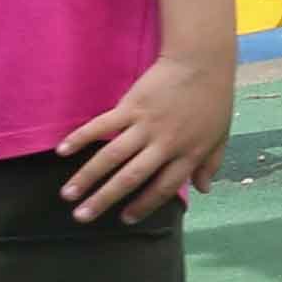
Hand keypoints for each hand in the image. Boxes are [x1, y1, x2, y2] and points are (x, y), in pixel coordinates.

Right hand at [59, 46, 234, 222]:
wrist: (202, 62)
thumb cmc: (213, 99)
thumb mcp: (220, 135)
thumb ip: (211, 163)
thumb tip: (204, 189)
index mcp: (187, 154)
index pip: (162, 188)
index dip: (144, 206)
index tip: (125, 219)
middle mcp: (164, 144)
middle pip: (131, 178)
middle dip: (105, 199)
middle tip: (82, 218)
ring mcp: (145, 125)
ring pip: (112, 156)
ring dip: (87, 177)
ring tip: (68, 195)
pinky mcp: (130, 106)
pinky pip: (101, 125)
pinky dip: (81, 137)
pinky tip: (62, 151)